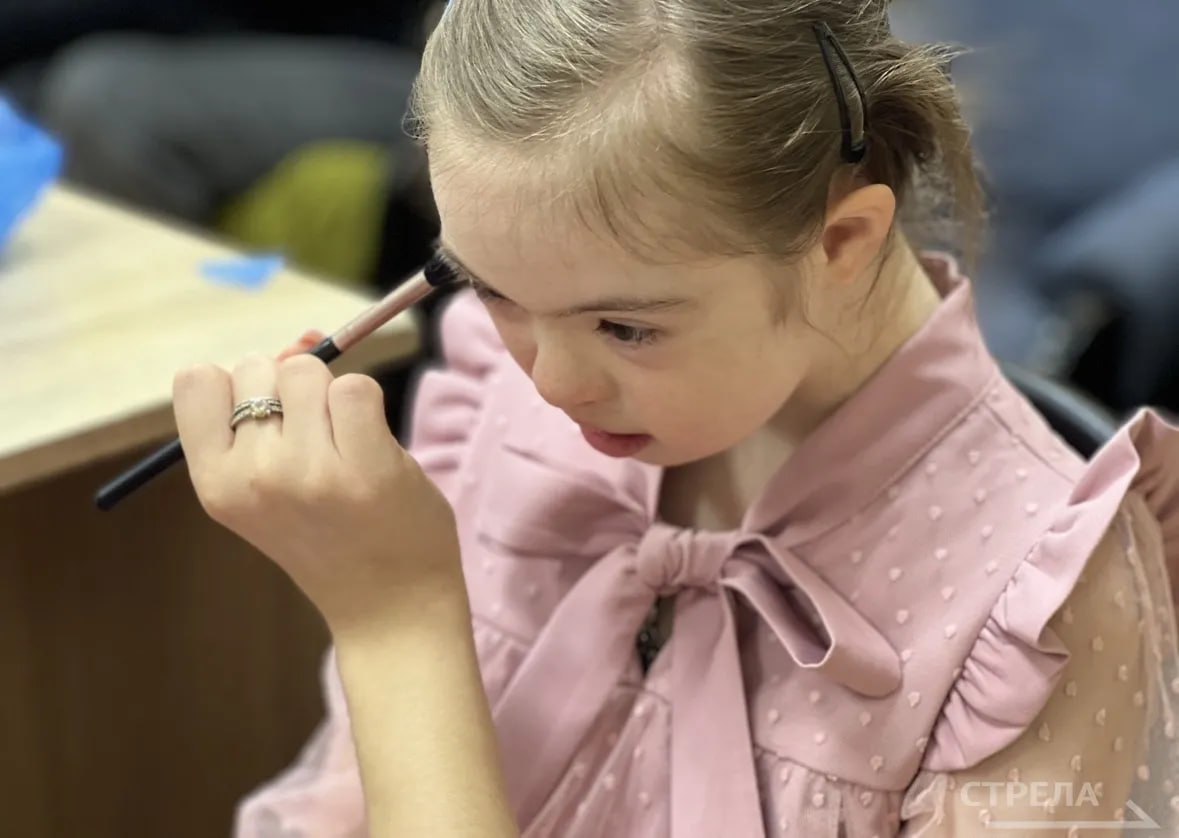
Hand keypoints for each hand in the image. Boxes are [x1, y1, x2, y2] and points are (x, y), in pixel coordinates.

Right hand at [172, 332, 463, 636]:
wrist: (389, 608)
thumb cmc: (335, 536)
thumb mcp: (274, 483)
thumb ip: (272, 410)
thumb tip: (303, 338)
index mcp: (214, 484)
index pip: (195, 379)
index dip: (240, 384)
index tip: (269, 419)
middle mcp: (252, 478)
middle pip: (260, 366)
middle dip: (293, 389)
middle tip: (319, 444)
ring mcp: (307, 473)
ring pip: (310, 371)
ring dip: (335, 396)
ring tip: (348, 451)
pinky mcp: (364, 468)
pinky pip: (358, 387)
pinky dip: (371, 406)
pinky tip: (375, 451)